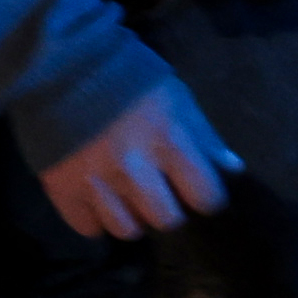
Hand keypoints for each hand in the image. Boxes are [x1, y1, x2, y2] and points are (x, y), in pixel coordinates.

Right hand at [40, 77, 239, 238]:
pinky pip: (88, 228)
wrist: (65, 67)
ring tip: (128, 197)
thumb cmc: (131, 81)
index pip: (206, 197)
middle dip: (169, 208)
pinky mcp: (64, 190)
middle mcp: (134, 168)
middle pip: (166, 220)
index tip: (197, 189)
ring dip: (132, 216)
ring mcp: (97, 182)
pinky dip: (95, 218)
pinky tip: (99, 198)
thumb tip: (233, 169)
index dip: (206, 195)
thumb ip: (204, 137)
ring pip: (127, 230)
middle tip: (160, 191)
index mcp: (169, 141)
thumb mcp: (177, 98)